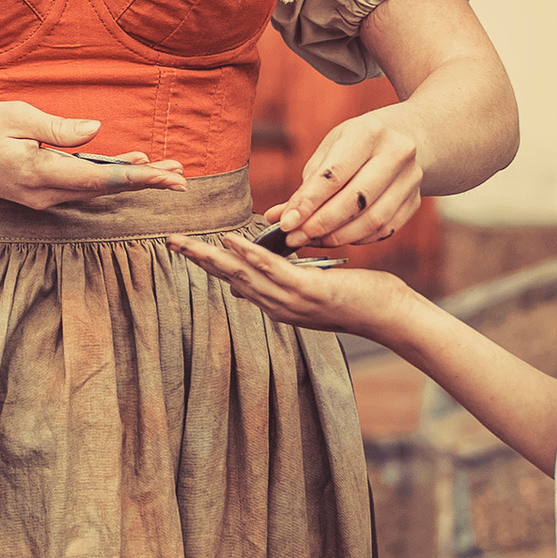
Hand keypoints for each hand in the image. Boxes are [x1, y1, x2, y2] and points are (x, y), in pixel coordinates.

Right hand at [0, 102, 185, 206]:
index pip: (99, 178)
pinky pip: (83, 184)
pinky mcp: (44, 192)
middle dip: (145, 182)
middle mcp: (45, 193)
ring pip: (98, 188)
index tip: (167, 177)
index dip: (137, 177)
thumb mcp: (16, 116)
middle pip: (105, 188)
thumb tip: (96, 132)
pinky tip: (135, 163)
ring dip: (133, 178)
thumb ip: (57, 128)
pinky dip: (110, 174)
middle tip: (182, 178)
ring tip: (169, 170)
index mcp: (39, 173)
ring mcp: (44, 197)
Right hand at [174, 227, 416, 343]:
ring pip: (242, 275)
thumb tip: (243, 286)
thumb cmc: (355, 299)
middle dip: (197, 259)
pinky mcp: (308, 291)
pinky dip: (249, 254)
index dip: (207, 264)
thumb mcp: (310, 293)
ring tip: (186, 241)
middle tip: (169, 240)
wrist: (387, 317)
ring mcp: (290, 301)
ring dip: (212, 257)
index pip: (233, 282)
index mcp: (276, 304)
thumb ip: (278, 287)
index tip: (183, 248)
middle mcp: (277, 306)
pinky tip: (229, 240)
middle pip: (228, 279)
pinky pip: (272, 270)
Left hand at [284, 107, 425, 246]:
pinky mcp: (416, 200)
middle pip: (356, 200)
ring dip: (338, 236)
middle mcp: (397, 153)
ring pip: (372, 220)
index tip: (286, 223)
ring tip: (313, 240)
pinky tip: (338, 237)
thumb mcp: (331, 149)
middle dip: (321, 224)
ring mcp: (412, 178)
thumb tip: (277, 218)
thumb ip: (307, 186)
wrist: (409, 135)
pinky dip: (358, 238)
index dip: (308, 203)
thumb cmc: (358, 143)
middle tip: (296, 238)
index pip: (334, 175)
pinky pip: (385, 229)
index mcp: (370, 132)